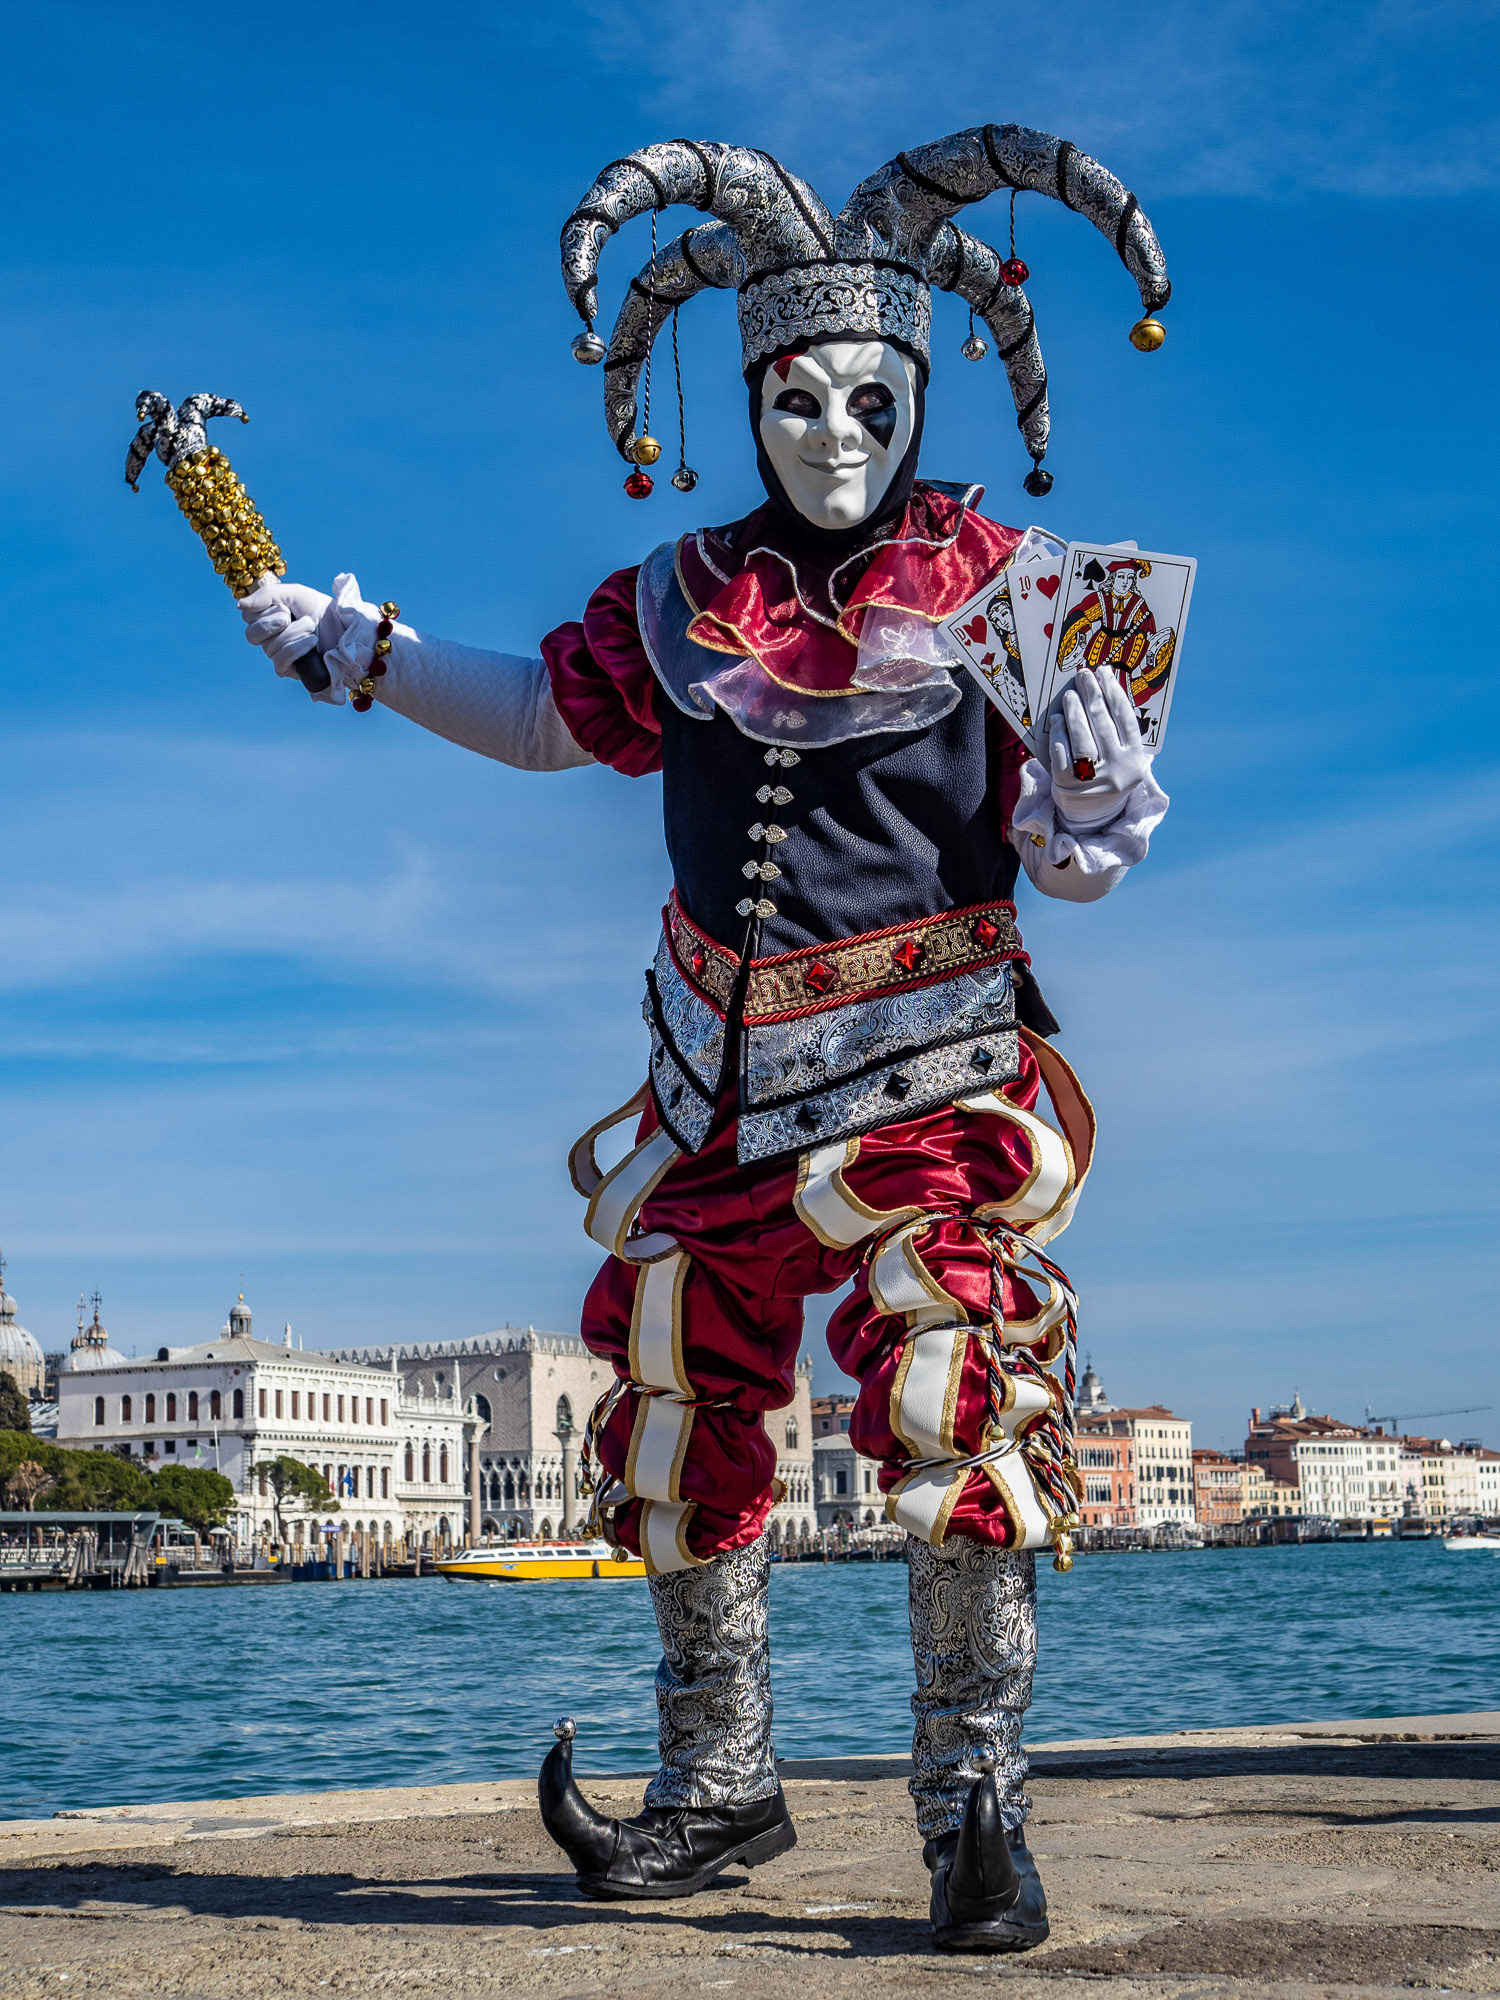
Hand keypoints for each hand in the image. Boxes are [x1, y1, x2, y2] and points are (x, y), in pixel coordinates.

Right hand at [238, 575, 339, 679]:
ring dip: (294, 632)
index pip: (247, 616)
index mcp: (267, 619)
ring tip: (311, 626)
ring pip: (270, 647)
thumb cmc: (321, 610)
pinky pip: (282, 660)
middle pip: (252, 635)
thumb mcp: (294, 594)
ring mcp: (278, 656)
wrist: (347, 628)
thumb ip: (267, 595)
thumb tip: (239, 605)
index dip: (264, 609)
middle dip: (273, 622)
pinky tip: (312, 641)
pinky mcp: (290, 671)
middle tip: (291, 616)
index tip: (285, 606)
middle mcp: (269, 639)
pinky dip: (297, 647)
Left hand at [1045, 665, 1152, 828]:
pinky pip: (1062, 755)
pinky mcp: (1069, 787)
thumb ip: (1118, 731)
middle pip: (1103, 725)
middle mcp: (1118, 771)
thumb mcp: (1122, 758)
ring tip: (1070, 696)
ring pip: (1082, 740)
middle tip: (1083, 675)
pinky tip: (1057, 720)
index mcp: (1135, 761)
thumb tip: (1104, 690)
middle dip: (1092, 695)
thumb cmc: (1107, 775)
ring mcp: (1093, 781)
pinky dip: (1059, 735)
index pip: (1125, 720)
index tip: (1104, 673)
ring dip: (1075, 713)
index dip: (1114, 693)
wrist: (1093, 815)